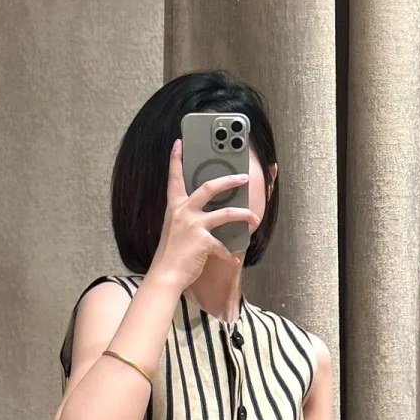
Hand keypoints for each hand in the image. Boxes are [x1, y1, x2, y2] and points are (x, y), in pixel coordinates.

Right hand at [150, 139, 259, 292]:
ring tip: (254, 217)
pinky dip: (230, 254)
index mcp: (175, 207)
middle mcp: (184, 212)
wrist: (165, 275)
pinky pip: (222, 246)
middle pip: (210, 188)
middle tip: (244, 177)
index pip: (174, 178)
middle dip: (229, 180)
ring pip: (225, 213)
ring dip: (243, 215)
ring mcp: (194, 226)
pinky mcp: (203, 241)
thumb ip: (186, 218)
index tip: (179, 143)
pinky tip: (235, 259)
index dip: (176, 160)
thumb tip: (203, 214)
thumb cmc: (170, 255)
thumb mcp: (174, 229)